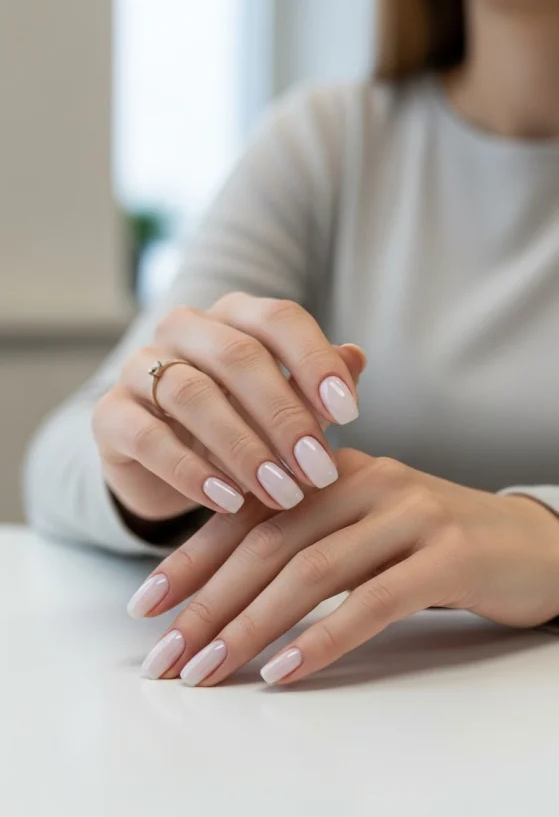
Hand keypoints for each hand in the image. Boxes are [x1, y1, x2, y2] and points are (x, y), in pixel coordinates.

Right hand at [92, 293, 363, 524]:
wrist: (162, 464)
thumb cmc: (238, 424)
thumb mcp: (283, 407)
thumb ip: (315, 383)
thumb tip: (356, 357)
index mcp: (233, 315)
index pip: (279, 318)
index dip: (316, 362)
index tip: (350, 414)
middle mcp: (184, 329)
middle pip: (238, 357)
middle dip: (284, 417)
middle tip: (318, 470)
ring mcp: (139, 368)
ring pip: (192, 394)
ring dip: (243, 448)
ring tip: (280, 492)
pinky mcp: (110, 416)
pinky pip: (148, 438)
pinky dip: (192, 473)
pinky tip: (229, 501)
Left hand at [130, 450, 558, 683]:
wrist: (535, 545)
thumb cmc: (435, 545)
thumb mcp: (364, 529)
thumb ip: (305, 539)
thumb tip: (223, 589)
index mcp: (335, 472)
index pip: (247, 513)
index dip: (191, 559)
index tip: (146, 607)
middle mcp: (366, 482)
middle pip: (268, 544)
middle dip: (208, 604)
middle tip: (168, 657)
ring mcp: (409, 515)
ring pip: (311, 571)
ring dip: (250, 626)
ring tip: (208, 672)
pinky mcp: (449, 556)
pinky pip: (372, 601)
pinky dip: (323, 638)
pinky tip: (283, 670)